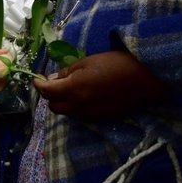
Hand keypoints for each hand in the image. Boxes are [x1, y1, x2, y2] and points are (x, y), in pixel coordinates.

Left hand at [34, 51, 168, 121]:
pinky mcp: (100, 119)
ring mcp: (89, 115)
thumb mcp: (85, 62)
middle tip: (55, 83)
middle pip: (53, 106)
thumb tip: (52, 79)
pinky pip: (79, 117)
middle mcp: (78, 106)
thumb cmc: (114, 64)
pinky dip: (75, 108)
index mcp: (73, 89)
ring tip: (70, 90)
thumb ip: (66, 73)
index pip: (46, 92)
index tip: (37, 78)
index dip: (38, 84)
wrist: (144, 79)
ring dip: (62, 103)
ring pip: (66, 113)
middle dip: (50, 95)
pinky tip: (83, 97)